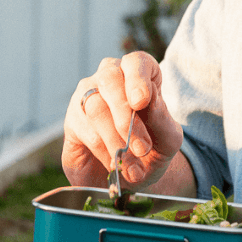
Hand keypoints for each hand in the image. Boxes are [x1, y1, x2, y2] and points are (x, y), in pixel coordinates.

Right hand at [62, 52, 183, 190]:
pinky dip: (103, 151)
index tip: (141, 102)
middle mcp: (111, 78)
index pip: (137, 62)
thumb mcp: (167, 141)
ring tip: (131, 166)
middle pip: (111, 79)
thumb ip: (162, 120)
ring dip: (116, 140)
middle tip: (141, 148)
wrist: (128, 179)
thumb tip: (149, 101)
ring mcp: (88, 96)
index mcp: (139, 76)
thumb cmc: (151, 152)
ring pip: (96, 106)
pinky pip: (85, 129)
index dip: (138, 78)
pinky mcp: (73, 119)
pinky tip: (114, 165)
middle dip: (126, 116)